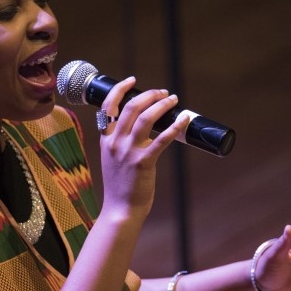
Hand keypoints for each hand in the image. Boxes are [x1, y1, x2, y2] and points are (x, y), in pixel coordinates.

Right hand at [97, 77, 189, 218]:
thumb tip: (141, 127)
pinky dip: (175, 126)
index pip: (108, 106)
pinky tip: (184, 120)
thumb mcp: (112, 159)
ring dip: (162, 105)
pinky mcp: (143, 162)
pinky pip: (162, 139)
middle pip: (131, 107)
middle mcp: (115, 142)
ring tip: (173, 100)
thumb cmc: (120, 186)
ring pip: (145, 118)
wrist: (120, 209)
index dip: (120, 89)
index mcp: (106, 139)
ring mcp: (128, 152)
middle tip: (162, 93)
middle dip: (149, 95)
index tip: (132, 81)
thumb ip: (120, 142)